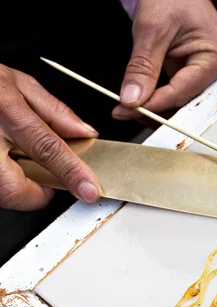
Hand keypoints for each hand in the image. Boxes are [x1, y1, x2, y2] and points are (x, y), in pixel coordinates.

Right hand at [0, 65, 100, 210]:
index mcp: (5, 112)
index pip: (47, 149)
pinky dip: (4, 177)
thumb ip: (53, 111)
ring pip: (2, 193)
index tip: (89, 189)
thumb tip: (83, 133)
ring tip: (11, 154)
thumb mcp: (15, 83)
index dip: (72, 172)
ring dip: (15, 184)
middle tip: (42, 174)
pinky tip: (1, 154)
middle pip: (15, 190)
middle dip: (36, 190)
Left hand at [112, 0, 216, 119]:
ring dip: (156, 106)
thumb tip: (132, 100)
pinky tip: (141, 99)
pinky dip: (160, 97)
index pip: (182, 92)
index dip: (152, 105)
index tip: (126, 111)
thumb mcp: (152, 29)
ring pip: (181, 100)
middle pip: (186, 101)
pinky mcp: (198, 72)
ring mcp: (210, 72)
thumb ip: (142, 67)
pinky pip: (179, 91)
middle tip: (125, 112)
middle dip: (156, 110)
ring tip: (128, 106)